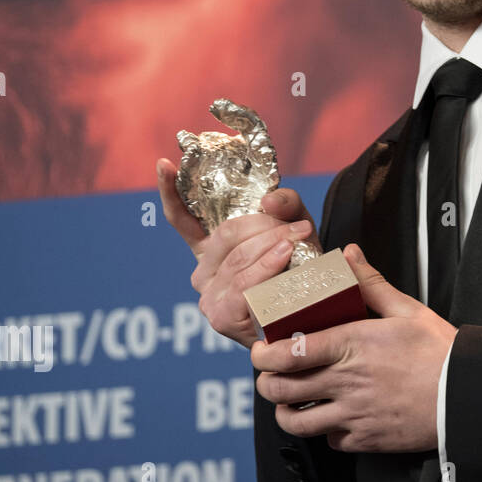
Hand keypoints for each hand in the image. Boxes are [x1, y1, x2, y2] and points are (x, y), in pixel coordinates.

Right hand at [156, 157, 321, 348]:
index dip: (171, 191)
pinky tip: (284, 257)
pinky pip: (245, 284)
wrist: (316, 318)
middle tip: (300, 225)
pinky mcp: (222, 317)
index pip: (182, 219)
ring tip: (301, 238)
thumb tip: (268, 200)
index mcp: (210, 250)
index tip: (164, 163)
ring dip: (274, 244)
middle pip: (227, 234)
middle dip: (265, 225)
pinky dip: (268, 267)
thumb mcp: (296, 227)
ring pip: (238, 257)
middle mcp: (202, 273)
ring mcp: (209, 297)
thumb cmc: (302, 270)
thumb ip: (287, 205)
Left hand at [251, 243, 457, 452]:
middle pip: (281, 391)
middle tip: (271, 375)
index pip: (288, 354)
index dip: (264, 355)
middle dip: (267, 383)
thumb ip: (371, 284)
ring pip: (296, 423)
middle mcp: (345, 382)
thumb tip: (348, 255)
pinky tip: (334, 416)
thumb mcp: (407, 310)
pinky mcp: (365, 439)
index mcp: (351, 346)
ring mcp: (353, 415)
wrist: (466, 394)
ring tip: (291, 402)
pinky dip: (325, 431)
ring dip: (287, 413)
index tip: (262, 350)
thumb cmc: (440, 351)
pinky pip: (329, 440)